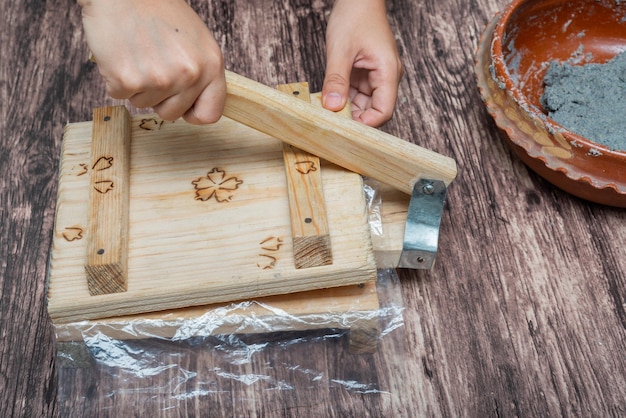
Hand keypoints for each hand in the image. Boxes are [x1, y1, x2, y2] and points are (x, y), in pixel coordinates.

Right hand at [78, 0, 225, 123]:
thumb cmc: (157, 10)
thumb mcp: (195, 40)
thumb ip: (200, 72)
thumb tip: (197, 105)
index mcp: (211, 64)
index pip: (210, 113)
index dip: (193, 113)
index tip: (183, 106)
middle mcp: (189, 74)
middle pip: (171, 113)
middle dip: (159, 97)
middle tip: (151, 65)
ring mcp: (159, 79)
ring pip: (144, 104)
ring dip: (136, 85)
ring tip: (136, 53)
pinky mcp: (128, 80)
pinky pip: (119, 95)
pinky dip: (114, 79)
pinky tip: (120, 53)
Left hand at [322, 0, 402, 126]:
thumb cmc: (354, 16)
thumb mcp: (340, 50)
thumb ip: (336, 80)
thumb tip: (332, 107)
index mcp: (388, 72)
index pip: (383, 112)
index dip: (366, 125)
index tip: (344, 129)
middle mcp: (386, 77)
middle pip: (373, 111)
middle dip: (353, 118)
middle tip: (330, 120)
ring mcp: (376, 76)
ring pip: (363, 105)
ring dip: (346, 109)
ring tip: (326, 109)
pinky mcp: (365, 75)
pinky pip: (356, 94)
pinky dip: (343, 98)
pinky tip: (329, 98)